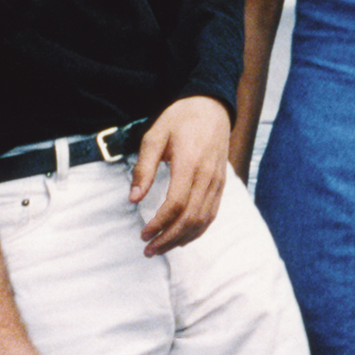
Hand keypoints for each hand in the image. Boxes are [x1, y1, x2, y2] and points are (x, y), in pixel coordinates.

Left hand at [131, 97, 230, 255]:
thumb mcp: (155, 135)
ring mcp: (217, 180)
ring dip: (182, 238)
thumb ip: (144, 168)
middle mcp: (207, 175)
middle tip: (148, 249)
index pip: (176, 204)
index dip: (159, 224)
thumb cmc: (181, 118)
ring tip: (162, 247)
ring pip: (203, 219)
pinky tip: (182, 237)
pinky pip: (212, 213)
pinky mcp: (222, 183)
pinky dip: (198, 230)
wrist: (212, 106)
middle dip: (168, 238)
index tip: (143, 234)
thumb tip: (133, 198)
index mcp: (189, 162)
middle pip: (191, 218)